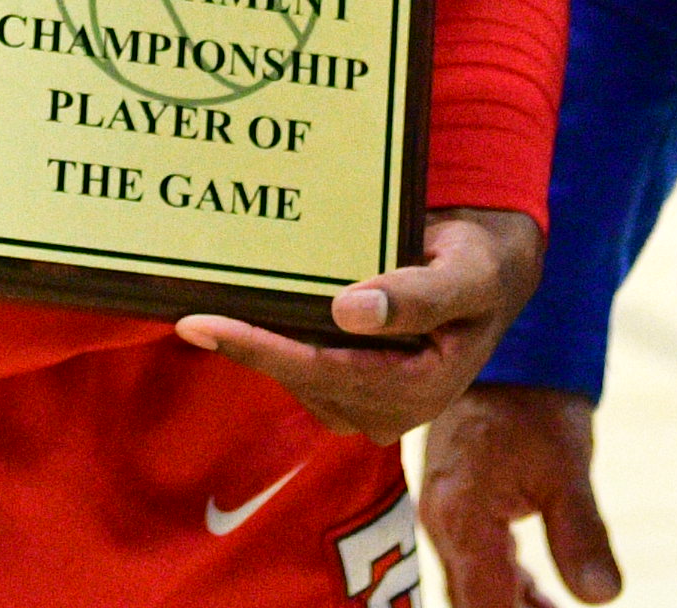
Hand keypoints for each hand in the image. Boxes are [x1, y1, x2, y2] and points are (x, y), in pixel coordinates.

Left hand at [176, 206, 542, 444]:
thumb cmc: (478, 265)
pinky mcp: (355, 390)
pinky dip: (274, 342)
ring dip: (259, 346)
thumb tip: (348, 312)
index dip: (261, 350)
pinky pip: (303, 371)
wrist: (486, 274)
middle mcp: (392, 410)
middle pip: (302, 380)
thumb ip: (417, 296)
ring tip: (213, 305)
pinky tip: (248, 311)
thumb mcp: (466, 273)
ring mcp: (372, 406)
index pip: (324, 371)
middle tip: (190, 313)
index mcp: (423, 387)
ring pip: (297, 379)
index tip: (204, 326)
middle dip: (249, 347)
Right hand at [424, 384, 620, 606]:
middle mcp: (443, 524)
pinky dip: (508, 589)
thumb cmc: (536, 404)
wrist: (512, 352)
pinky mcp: (458, 508)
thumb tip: (603, 596)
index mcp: (463, 518)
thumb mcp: (567, 469)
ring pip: (472, 588)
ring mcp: (447, 517)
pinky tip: (542, 601)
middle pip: (471, 605)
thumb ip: (581, 536)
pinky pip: (477, 566)